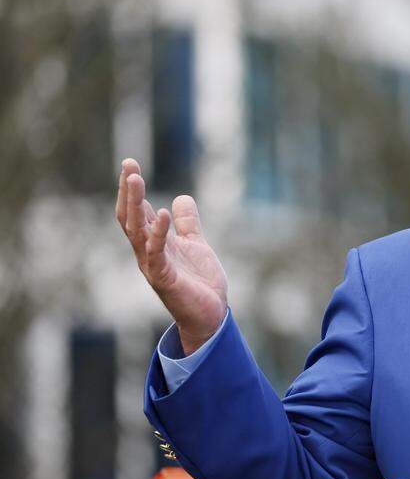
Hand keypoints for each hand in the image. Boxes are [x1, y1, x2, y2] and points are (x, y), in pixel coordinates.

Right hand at [116, 159, 227, 354]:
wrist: (211, 314)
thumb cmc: (200, 283)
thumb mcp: (196, 245)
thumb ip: (188, 224)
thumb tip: (181, 198)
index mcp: (154, 243)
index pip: (137, 212)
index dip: (132, 190)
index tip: (131, 164)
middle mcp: (148, 252)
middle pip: (131, 217)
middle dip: (129, 191)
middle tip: (129, 164)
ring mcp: (153, 265)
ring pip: (136, 231)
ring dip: (135, 204)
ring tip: (136, 179)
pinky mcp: (164, 278)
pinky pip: (156, 253)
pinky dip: (158, 233)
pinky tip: (161, 213)